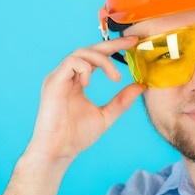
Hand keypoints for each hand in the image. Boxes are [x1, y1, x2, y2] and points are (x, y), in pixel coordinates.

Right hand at [25, 36, 145, 163]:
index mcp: (76, 81)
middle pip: (89, 49)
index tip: (133, 44)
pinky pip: (71, 62)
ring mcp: (58, 77)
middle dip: (112, 44)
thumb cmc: (76, 136)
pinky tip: (90, 83)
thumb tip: (141, 86)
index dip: (114, 48)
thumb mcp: (106, 115)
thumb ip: (122, 100)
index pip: (96, 57)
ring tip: (116, 77)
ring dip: (102, 61)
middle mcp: (66, 76)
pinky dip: (85, 68)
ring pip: (81, 53)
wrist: (58, 151)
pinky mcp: (53, 82)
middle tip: (132, 43)